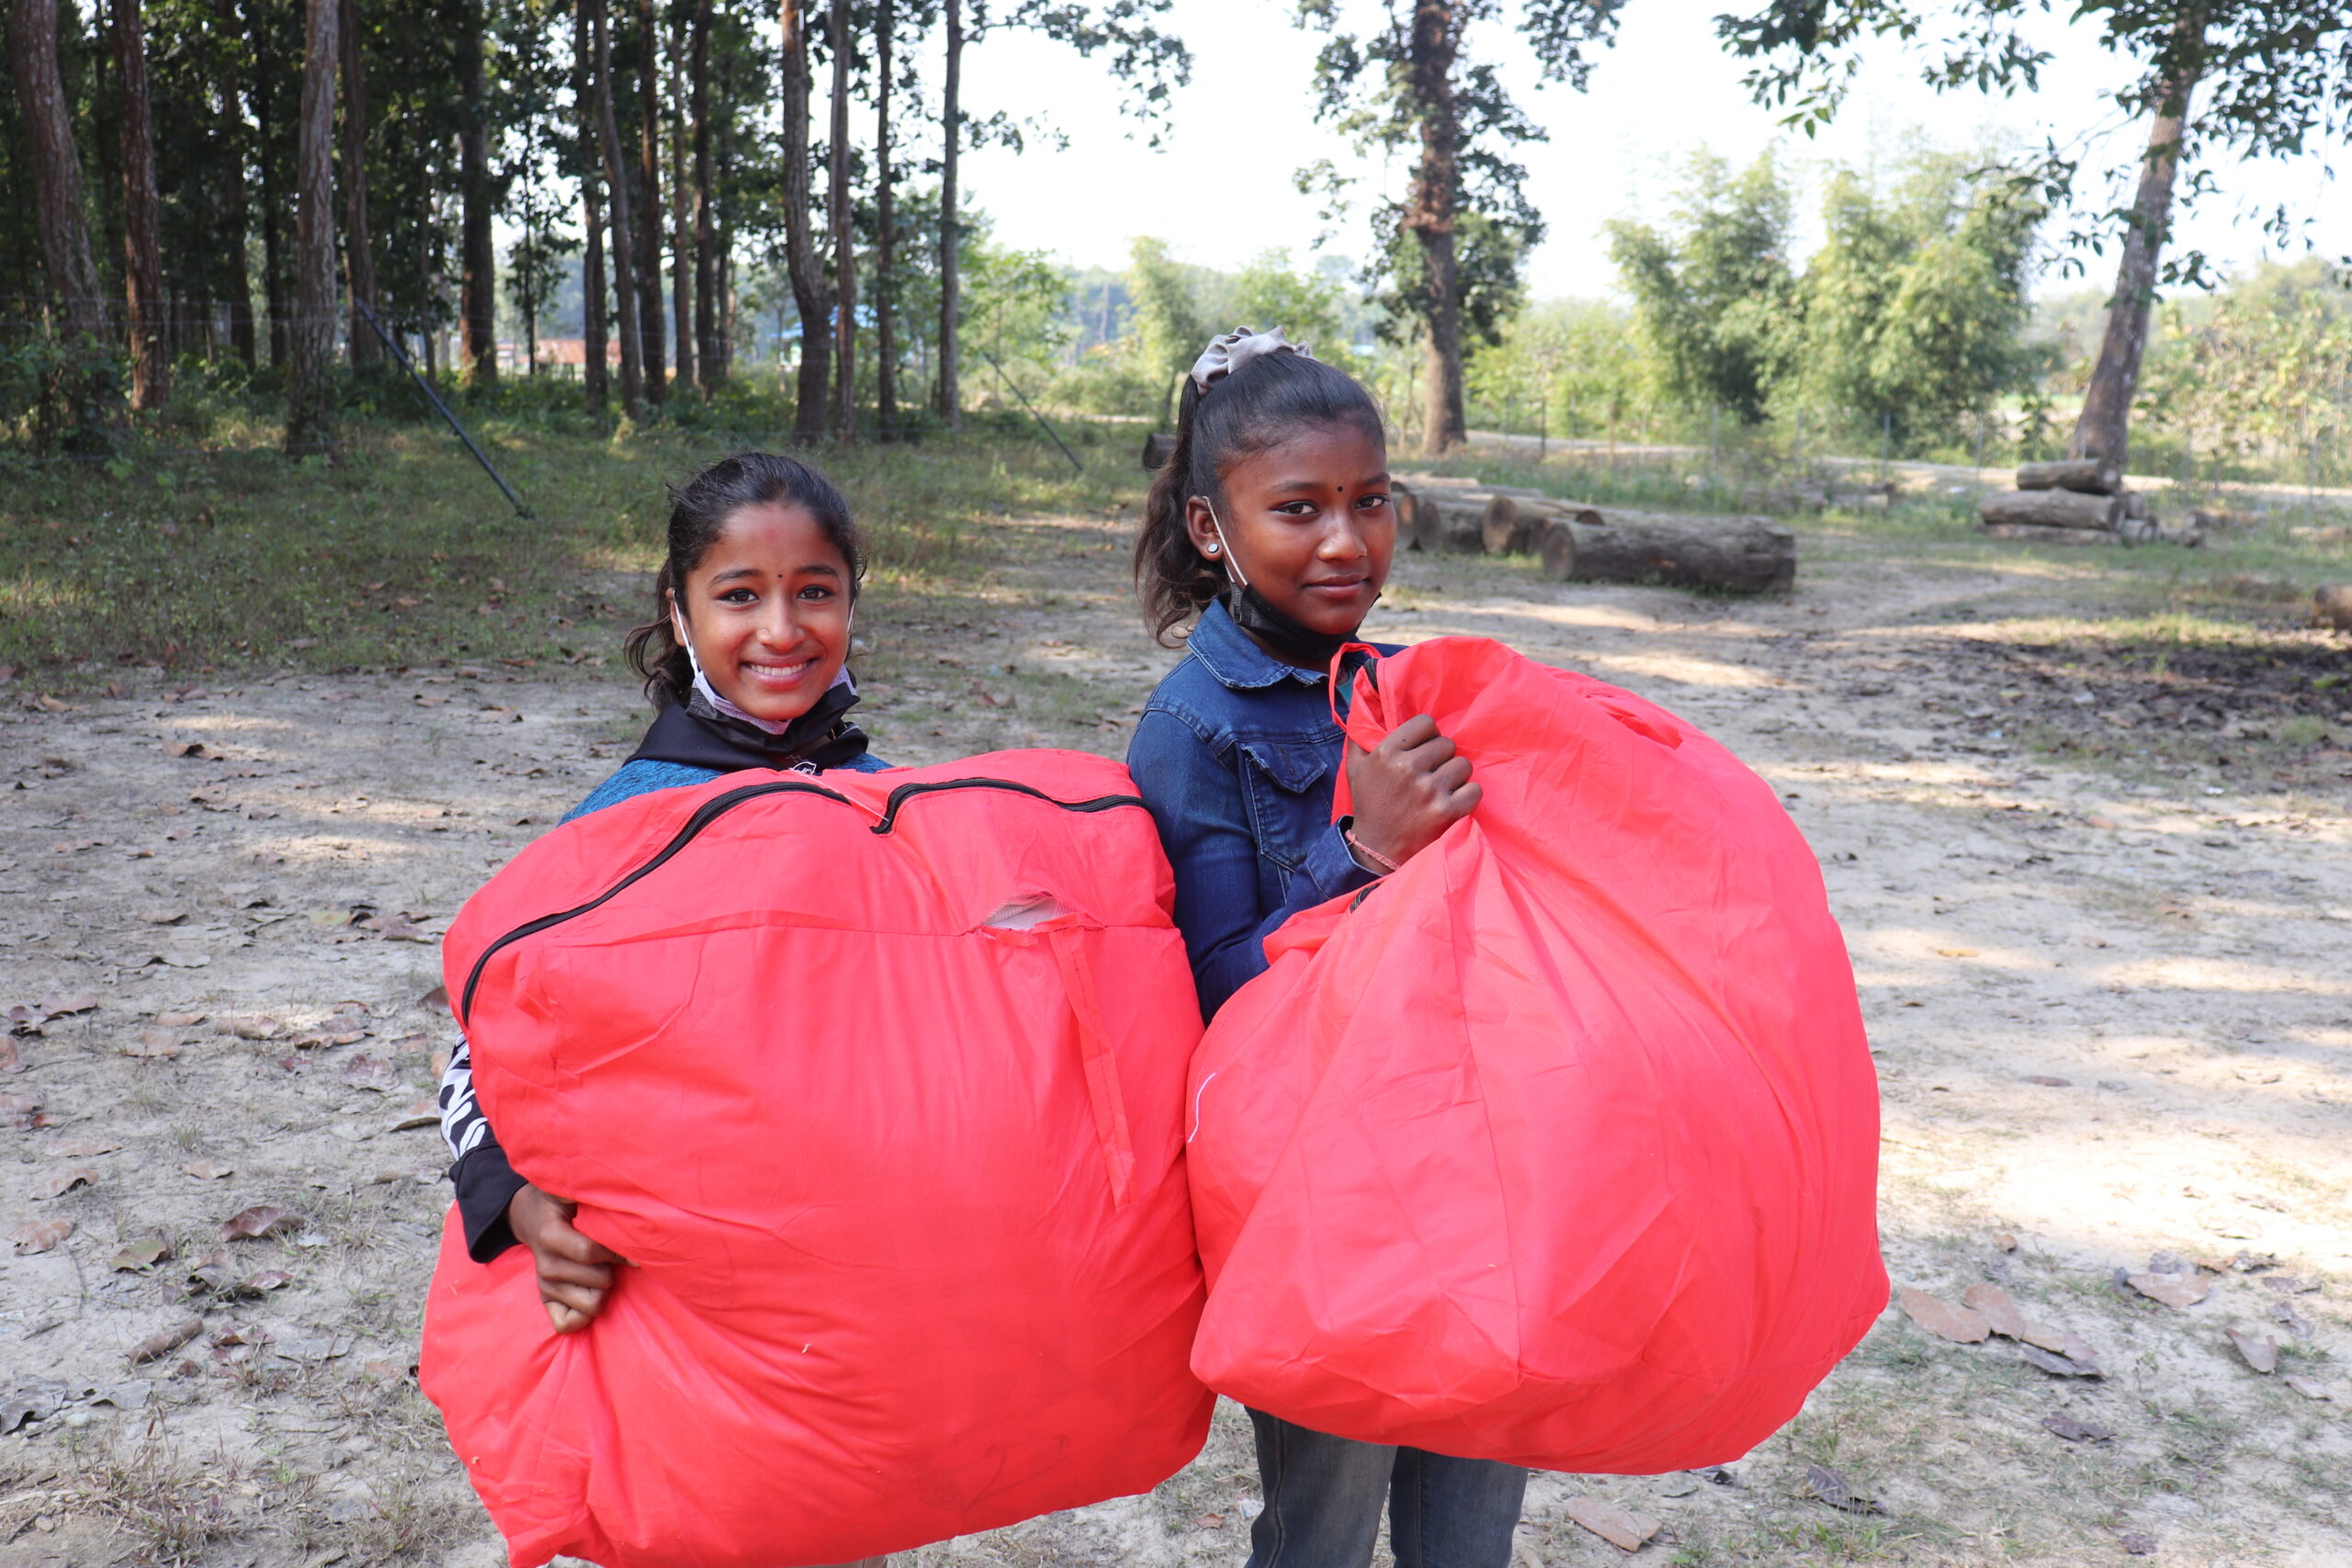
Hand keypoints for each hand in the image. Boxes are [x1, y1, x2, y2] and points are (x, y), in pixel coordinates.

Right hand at [507, 1184, 622, 1333]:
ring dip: (604, 1289)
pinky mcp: (545, 1300)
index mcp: (551, 1237)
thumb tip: (614, 1188)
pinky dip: (584, 1314)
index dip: (618, 1252)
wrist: (531, 1217)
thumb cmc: (561, 1202)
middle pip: (600, 1282)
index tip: (633, 1245)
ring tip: (602, 1271)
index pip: (591, 1252)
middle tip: (612, 1256)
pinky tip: (590, 1291)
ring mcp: (545, 1286)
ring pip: (592, 1306)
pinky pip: (568, 1324)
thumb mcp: (570, 1189)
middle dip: (613, 1269)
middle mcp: (547, 1266)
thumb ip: (588, 1188)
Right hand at [1343, 712, 1479, 869]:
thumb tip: (1367, 707)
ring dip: (1456, 777)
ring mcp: (1427, 790)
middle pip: (1447, 744)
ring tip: (1442, 789)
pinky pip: (1474, 790)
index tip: (1424, 751)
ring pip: (1463, 765)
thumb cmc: (1370, 806)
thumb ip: (1360, 738)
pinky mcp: (1445, 812)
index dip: (1429, 736)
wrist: (1377, 850)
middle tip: (1432, 775)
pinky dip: (1467, 796)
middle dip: (1442, 759)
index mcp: (1386, 753)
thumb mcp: (1355, 769)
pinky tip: (1453, 802)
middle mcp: (1407, 768)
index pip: (1426, 723)